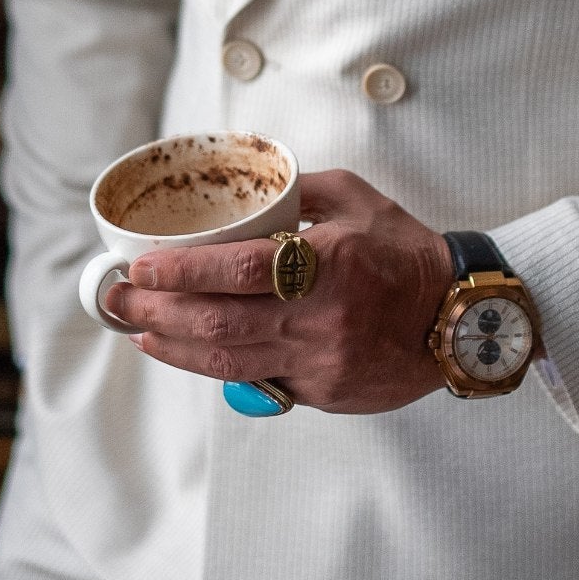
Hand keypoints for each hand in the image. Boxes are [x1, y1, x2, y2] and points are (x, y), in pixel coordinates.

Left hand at [105, 168, 455, 413]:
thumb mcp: (357, 200)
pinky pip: (259, 382)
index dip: (181, 271)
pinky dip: (217, 368)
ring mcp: (319, 364)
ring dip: (172, 348)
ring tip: (140, 329)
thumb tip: (248, 185)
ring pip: (226, 364)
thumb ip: (299, 190)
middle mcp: (319, 319)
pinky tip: (190, 353)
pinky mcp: (323, 394)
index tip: (141, 264)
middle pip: (216, 325)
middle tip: (119, 297)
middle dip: (156, 311)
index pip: (236, 270)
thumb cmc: (407, 252)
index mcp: (327, 264)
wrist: (459, 317)